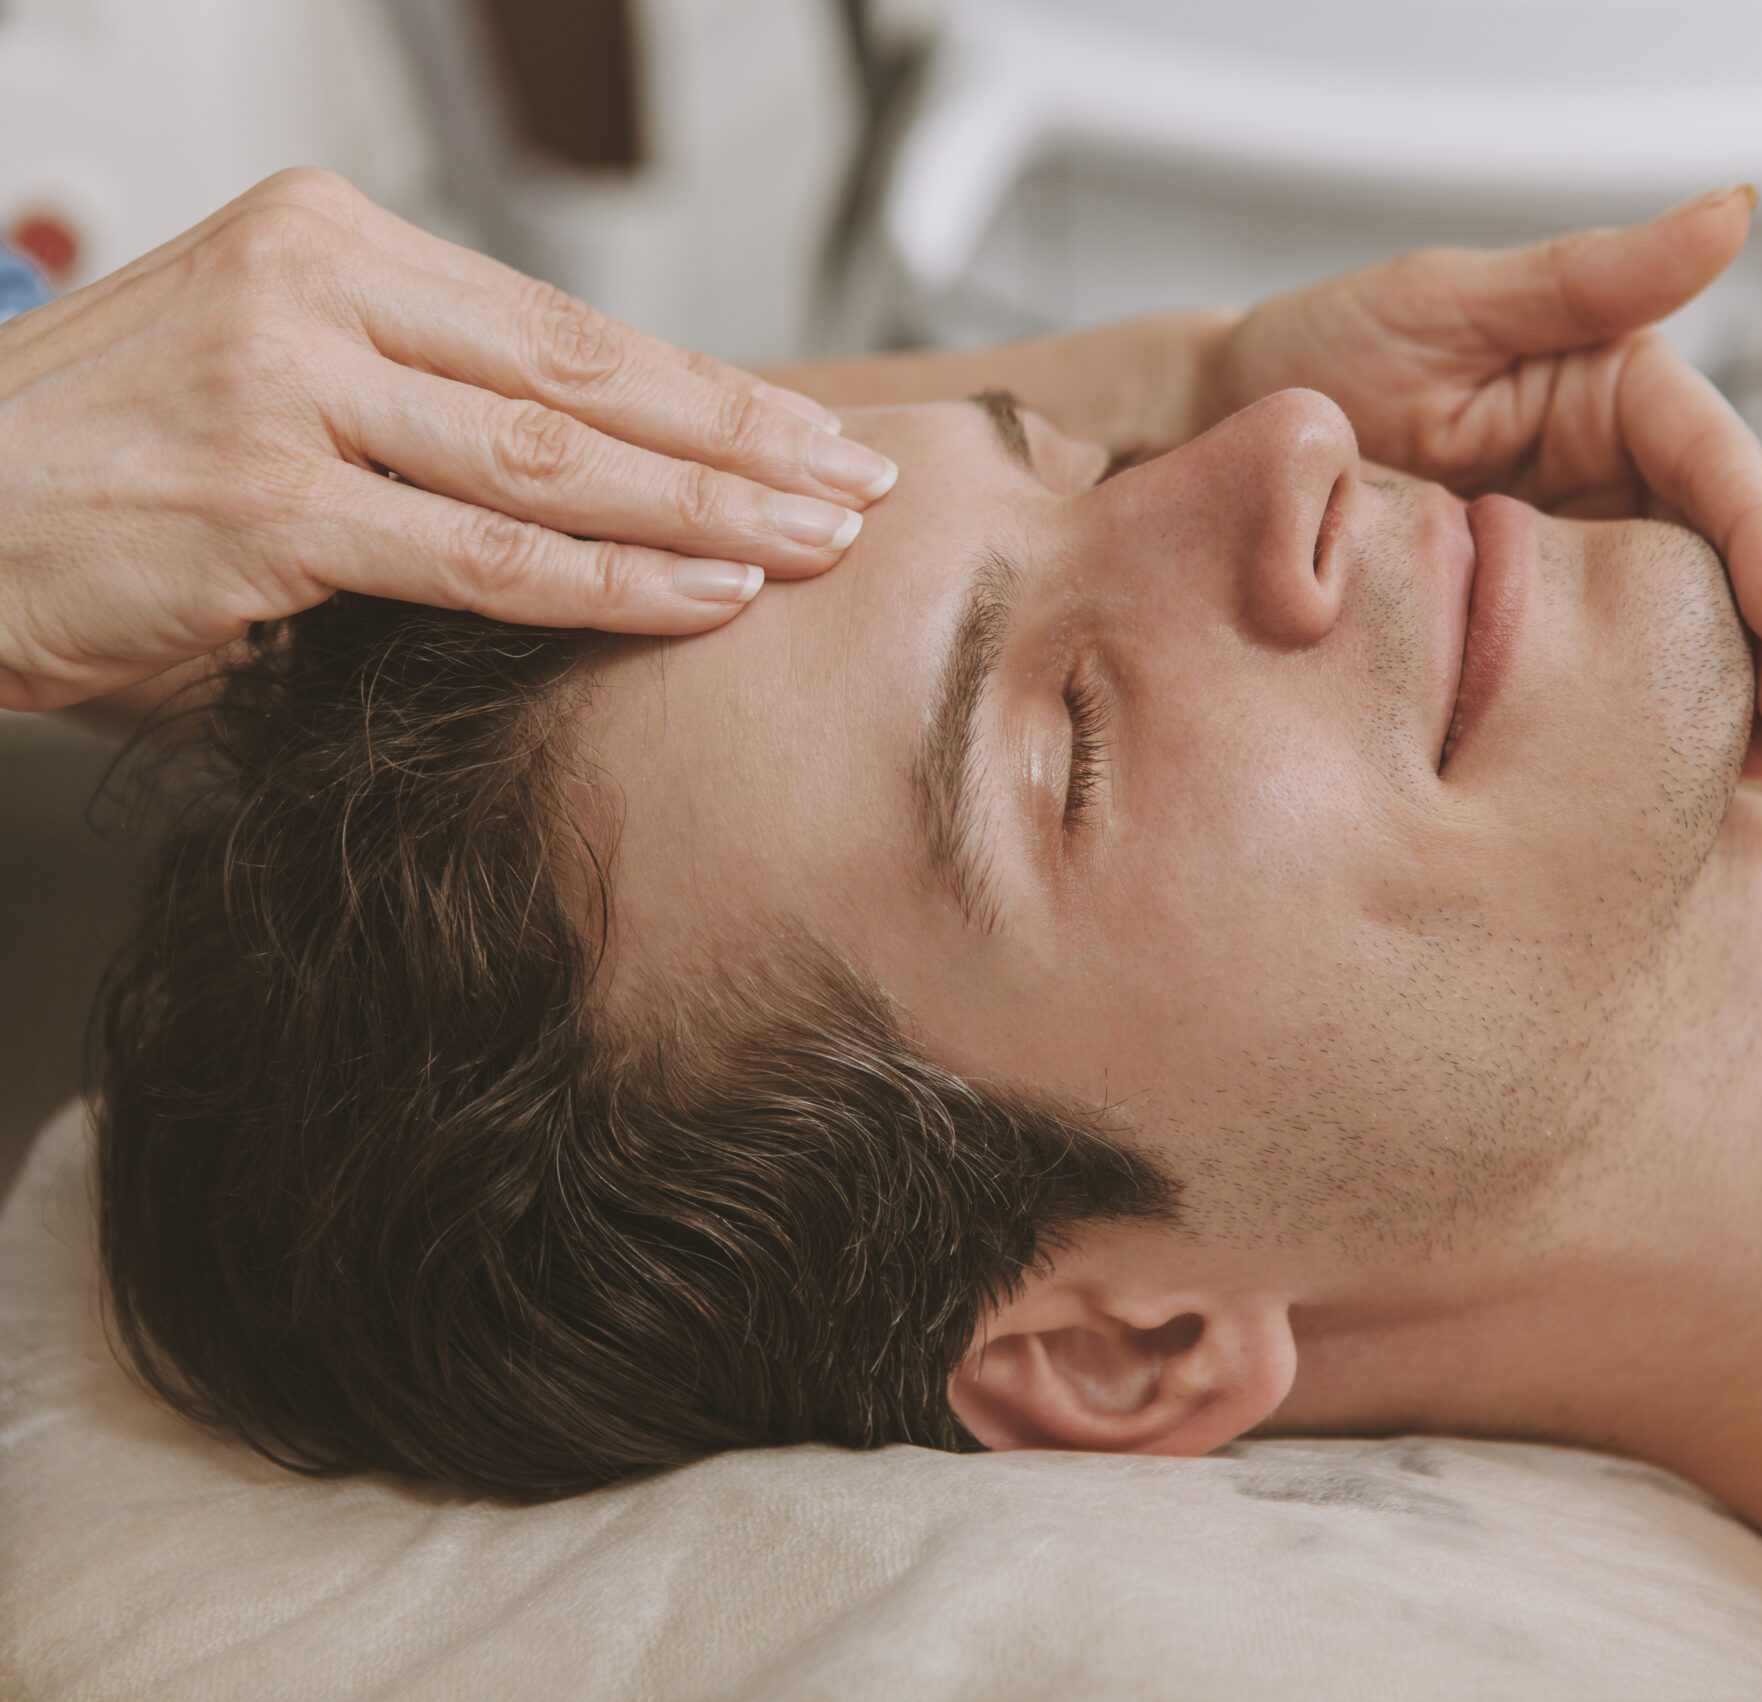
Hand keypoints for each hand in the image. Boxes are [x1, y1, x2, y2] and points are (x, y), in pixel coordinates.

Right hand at [0, 169, 900, 712]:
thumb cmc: (97, 460)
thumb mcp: (261, 370)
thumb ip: (411, 401)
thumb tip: (596, 471)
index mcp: (328, 240)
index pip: (560, 324)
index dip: (703, 386)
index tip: (809, 429)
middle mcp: (314, 291)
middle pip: (584, 377)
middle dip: (741, 439)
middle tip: (855, 482)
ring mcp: (289, 392)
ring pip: (553, 460)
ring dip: (707, 509)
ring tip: (819, 541)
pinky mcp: (267, 506)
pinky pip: (481, 556)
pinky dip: (609, 580)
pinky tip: (707, 592)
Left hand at [1206, 190, 1761, 778]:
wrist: (1200, 452)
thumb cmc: (1312, 361)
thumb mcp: (1444, 304)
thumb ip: (1590, 277)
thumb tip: (1737, 210)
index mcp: (1615, 396)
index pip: (1719, 469)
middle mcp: (1615, 485)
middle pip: (1729, 567)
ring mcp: (1574, 574)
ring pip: (1689, 638)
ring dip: (1750, 703)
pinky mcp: (1525, 645)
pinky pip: (1608, 689)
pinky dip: (1665, 733)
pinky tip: (1714, 786)